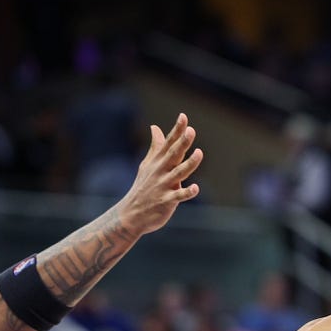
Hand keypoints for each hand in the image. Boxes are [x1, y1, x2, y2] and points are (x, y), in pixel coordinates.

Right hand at [117, 113, 203, 234]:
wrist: (131, 214)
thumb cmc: (142, 188)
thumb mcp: (147, 165)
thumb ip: (155, 146)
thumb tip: (155, 127)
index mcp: (158, 162)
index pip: (168, 143)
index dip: (176, 130)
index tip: (183, 116)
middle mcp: (161, 171)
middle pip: (173, 154)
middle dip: (182, 143)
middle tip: (191, 130)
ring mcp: (163, 186)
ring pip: (179, 173)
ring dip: (189, 163)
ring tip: (199, 153)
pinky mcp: (166, 201)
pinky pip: (178, 196)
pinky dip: (187, 192)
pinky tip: (195, 188)